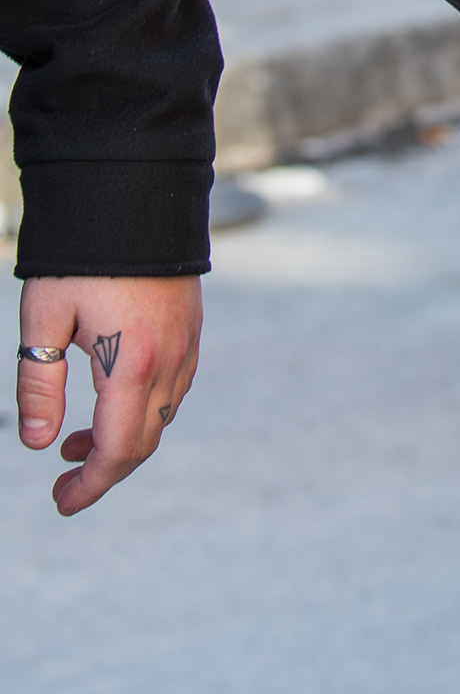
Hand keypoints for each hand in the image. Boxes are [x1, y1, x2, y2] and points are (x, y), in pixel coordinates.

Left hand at [17, 276, 202, 514]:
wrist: (136, 192)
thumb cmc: (83, 255)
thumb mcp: (43, 318)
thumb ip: (38, 384)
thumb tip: (35, 443)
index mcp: (132, 364)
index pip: (117, 450)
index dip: (89, 485)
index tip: (61, 502)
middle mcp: (170, 360)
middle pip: (143, 441)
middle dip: (103, 470)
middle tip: (62, 482)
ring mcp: (187, 344)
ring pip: (161, 417)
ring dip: (123, 440)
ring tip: (75, 442)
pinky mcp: (190, 328)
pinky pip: (174, 388)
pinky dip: (143, 411)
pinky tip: (113, 402)